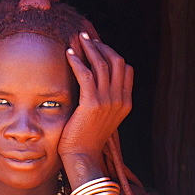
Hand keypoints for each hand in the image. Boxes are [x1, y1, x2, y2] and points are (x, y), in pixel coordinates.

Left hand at [58, 33, 132, 161]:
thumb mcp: (103, 117)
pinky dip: (77, 61)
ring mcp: (108, 101)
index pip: (126, 68)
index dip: (111, 53)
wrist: (82, 156)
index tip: (97, 45)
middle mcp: (120, 100)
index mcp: (125, 102)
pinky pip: (86, 75)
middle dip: (101, 46)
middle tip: (86, 38)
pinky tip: (68, 54)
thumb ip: (105, 99)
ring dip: (88, 48)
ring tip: (77, 39)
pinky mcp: (92, 104)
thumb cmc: (87, 138)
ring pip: (101, 64)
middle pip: (116, 61)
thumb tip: (95, 81)